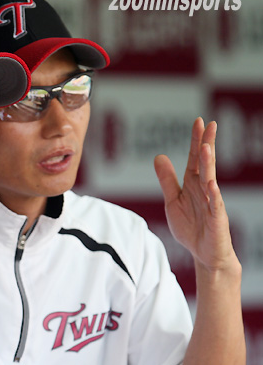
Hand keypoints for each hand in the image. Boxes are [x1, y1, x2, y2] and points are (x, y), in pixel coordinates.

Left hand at [154, 117, 238, 272]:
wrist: (203, 254)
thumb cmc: (190, 227)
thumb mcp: (173, 201)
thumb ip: (167, 180)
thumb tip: (159, 156)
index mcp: (193, 184)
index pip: (195, 158)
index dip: (196, 140)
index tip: (199, 121)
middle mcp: (204, 190)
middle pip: (206, 164)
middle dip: (207, 144)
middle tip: (210, 125)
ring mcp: (212, 204)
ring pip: (210, 180)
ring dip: (209, 164)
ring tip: (206, 147)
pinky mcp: (216, 220)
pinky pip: (215, 206)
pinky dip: (213, 195)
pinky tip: (211, 184)